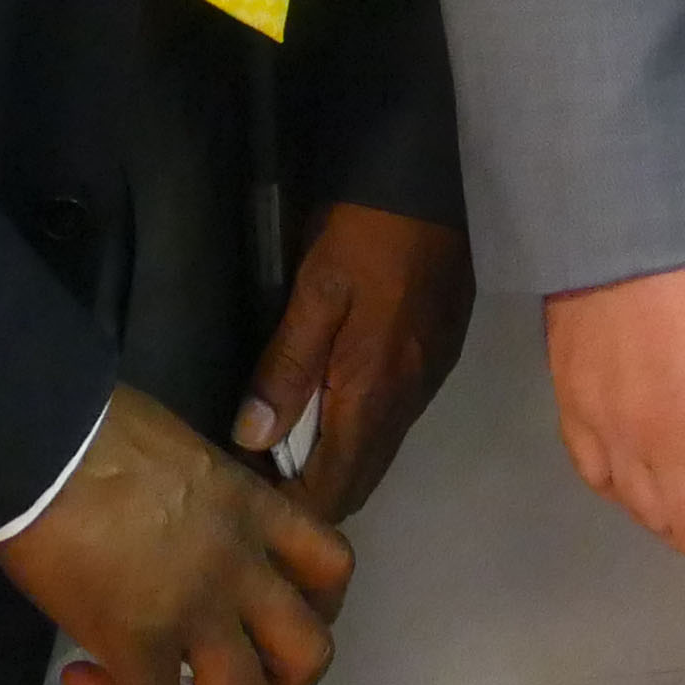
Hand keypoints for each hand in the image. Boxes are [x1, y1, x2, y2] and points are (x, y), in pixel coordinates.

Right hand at [0, 384, 353, 684]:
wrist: (39, 440)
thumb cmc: (92, 428)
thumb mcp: (179, 453)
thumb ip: (199, 503)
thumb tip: (170, 534)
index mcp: (253, 509)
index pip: (330, 566)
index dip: (317, 609)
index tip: (270, 621)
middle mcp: (241, 566)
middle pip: (311, 655)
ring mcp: (196, 610)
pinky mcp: (139, 643)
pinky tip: (81, 684)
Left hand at [232, 205, 471, 522]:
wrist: (437, 180)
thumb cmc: (367, 232)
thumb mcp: (316, 291)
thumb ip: (287, 367)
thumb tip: (252, 439)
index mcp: (373, 393)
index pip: (336, 488)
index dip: (292, 504)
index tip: (247, 494)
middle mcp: (407, 401)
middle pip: (360, 479)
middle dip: (311, 490)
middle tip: (255, 470)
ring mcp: (428, 379)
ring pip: (378, 450)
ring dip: (335, 460)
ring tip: (281, 441)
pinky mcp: (438, 355)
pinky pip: (394, 419)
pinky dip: (358, 430)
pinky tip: (326, 404)